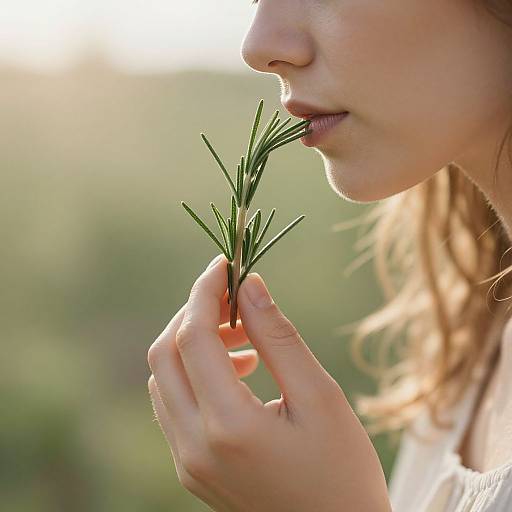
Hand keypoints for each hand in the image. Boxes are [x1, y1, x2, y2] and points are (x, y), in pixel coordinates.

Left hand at [147, 254, 390, 511]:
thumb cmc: (343, 471)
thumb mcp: (321, 396)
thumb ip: (279, 337)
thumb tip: (250, 285)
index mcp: (229, 427)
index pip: (193, 337)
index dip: (205, 292)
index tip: (224, 264)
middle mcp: (193, 447)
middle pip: (165, 353)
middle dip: (195, 313)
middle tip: (235, 298)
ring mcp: (186, 461)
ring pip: (164, 377)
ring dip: (194, 342)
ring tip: (245, 335)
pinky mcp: (190, 468)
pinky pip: (174, 403)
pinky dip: (195, 372)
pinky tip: (238, 369)